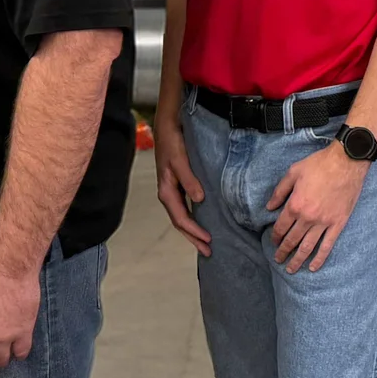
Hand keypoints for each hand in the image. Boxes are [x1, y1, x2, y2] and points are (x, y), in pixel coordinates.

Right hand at [154, 112, 210, 255]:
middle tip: (209, 252)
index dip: (194, 232)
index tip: (208, 241)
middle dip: (194, 238)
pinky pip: (186, 206)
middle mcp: (169, 194)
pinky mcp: (179, 184)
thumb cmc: (173, 141)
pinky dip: (194, 217)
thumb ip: (189, 179)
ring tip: (207, 242)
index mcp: (167, 191)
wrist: (167, 126)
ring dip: (194, 230)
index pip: (181, 219)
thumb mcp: (180, 159)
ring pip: (183, 216)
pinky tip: (203, 219)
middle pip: (181, 223)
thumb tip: (199, 200)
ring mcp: (173, 190)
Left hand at [267, 141, 369, 272]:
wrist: (347, 162)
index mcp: (295, 205)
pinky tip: (313, 267)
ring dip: (297, 260)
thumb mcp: (293, 172)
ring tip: (291, 269)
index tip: (273, 242)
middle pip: (292, 240)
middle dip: (283, 252)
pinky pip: (327, 245)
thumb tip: (268, 207)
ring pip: (307, 247)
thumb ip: (280, 191)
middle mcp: (308, 218)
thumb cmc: (319, 164)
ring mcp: (324, 222)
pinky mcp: (338, 223)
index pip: (281, 227)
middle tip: (278, 259)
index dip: (275, 237)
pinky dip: (320, 258)